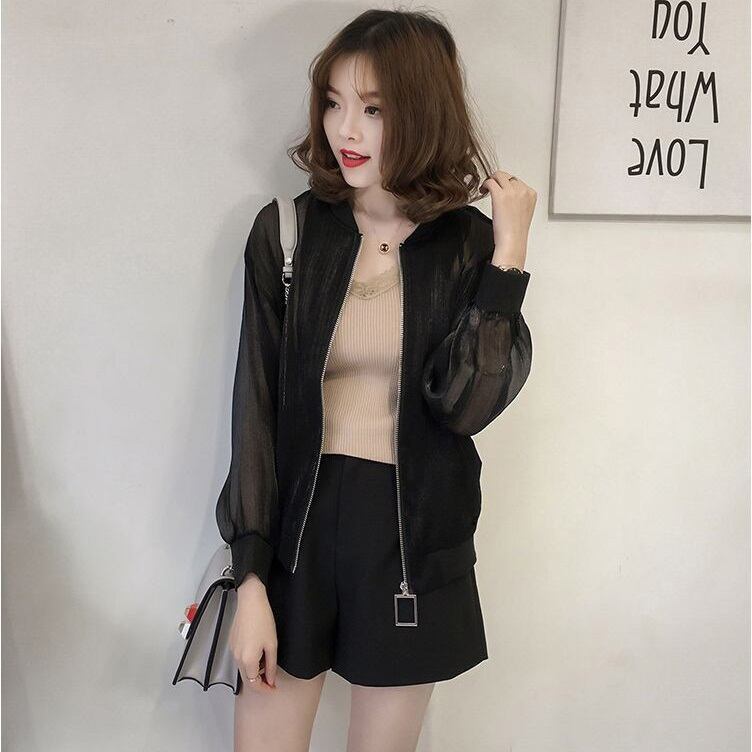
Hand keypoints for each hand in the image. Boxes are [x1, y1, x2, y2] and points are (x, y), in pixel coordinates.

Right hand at [230, 575, 278, 691]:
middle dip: (259, 681)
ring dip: (254, 671)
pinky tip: (258, 654)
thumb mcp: (272, 644)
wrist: (251, 602)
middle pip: (247, 678)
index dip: (264, 689)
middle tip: (272, 679)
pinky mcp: (232, 643)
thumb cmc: (262, 620)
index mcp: (247, 660)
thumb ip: (271, 665)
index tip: (273, 688)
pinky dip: (249, 661)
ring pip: (243, 668)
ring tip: (267, 665)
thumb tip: (270, 679)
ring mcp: (233, 650)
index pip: (253, 684)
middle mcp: (237, 658)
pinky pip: (240, 658)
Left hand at [480, 170, 536, 263]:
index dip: (507, 185)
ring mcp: (512, 191)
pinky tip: (482, 191)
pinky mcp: (500, 195)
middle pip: (508, 176)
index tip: (501, 191)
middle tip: (491, 188)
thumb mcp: (524, 213)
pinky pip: (490, 182)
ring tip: (486, 189)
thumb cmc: (516, 232)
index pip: (517, 181)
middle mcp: (523, 190)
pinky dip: (484, 184)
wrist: (512, 241)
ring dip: (491, 181)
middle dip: (499, 181)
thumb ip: (520, 201)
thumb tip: (509, 197)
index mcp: (531, 194)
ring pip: (498, 175)